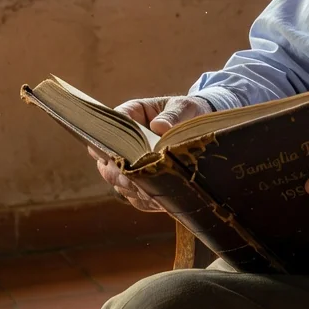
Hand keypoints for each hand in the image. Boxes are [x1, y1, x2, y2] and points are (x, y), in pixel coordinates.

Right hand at [89, 95, 211, 211]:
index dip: (108, 142)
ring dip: (134, 188)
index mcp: (130, 116)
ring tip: (153, 190)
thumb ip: (173, 115)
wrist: (200, 126)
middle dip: (120, 171)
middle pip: (108, 161)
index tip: (117, 154)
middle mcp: (124, 142)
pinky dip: (146, 200)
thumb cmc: (189, 111)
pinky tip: (160, 201)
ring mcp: (131, 165)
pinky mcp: (142, 183)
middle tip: (136, 178)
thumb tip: (160, 127)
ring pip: (119, 182)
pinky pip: (137, 197)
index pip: (109, 128)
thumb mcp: (185, 107)